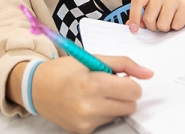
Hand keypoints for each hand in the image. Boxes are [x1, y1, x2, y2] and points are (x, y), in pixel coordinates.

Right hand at [32, 56, 152, 133]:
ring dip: (113, 104)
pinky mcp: (82, 131)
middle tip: (108, 85)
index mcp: (93, 84)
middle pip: (130, 106)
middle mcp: (90, 106)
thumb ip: (123, 64)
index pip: (133, 90)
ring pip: (119, 114)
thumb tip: (148, 73)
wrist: (35, 87)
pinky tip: (86, 104)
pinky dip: (101, 113)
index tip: (121, 78)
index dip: (131, 83)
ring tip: (94, 94)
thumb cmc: (64, 70)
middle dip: (125, 94)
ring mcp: (86, 121)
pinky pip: (105, 122)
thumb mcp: (92, 58)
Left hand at [127, 0, 184, 32]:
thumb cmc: (167, 10)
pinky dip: (176, 27)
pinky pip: (176, 25)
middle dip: (153, 27)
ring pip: (162, 24)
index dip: (133, 16)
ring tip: (169, 21)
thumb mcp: (152, 11)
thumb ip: (140, 18)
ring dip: (166, 28)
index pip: (137, 1)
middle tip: (159, 23)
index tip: (134, 29)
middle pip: (148, 18)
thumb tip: (129, 25)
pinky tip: (178, 20)